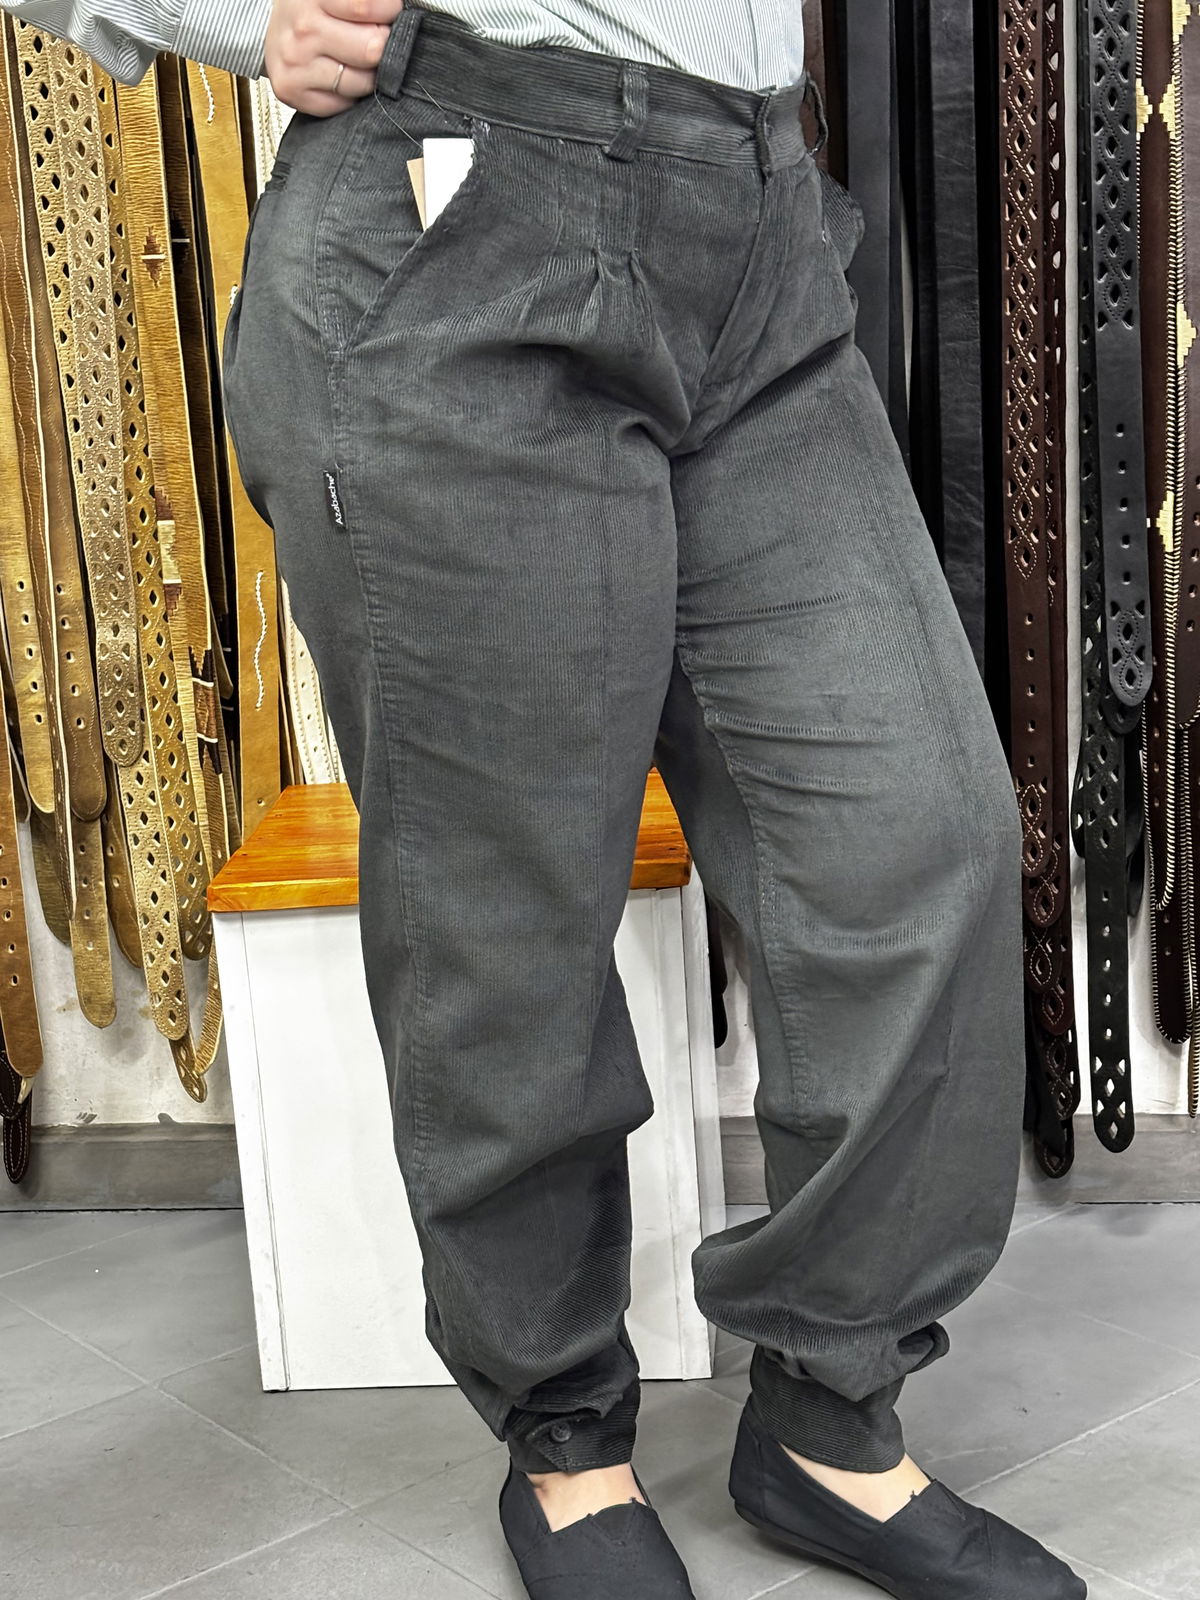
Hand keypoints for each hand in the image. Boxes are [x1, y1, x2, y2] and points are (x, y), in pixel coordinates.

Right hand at [264, 0, 404, 116]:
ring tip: (354, 57)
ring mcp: (295, 63)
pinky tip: (339, 75)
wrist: (275, 25)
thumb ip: (366, 3)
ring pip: (362, 82)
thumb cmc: (313, 5)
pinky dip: (348, 94)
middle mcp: (303, 29)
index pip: (367, 6)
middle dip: (382, 45)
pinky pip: (344, 104)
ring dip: (368, 73)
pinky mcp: (290, 91)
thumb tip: (405, 8)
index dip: (390, 11)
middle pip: (372, 49)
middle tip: (374, 38)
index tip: (390, 12)